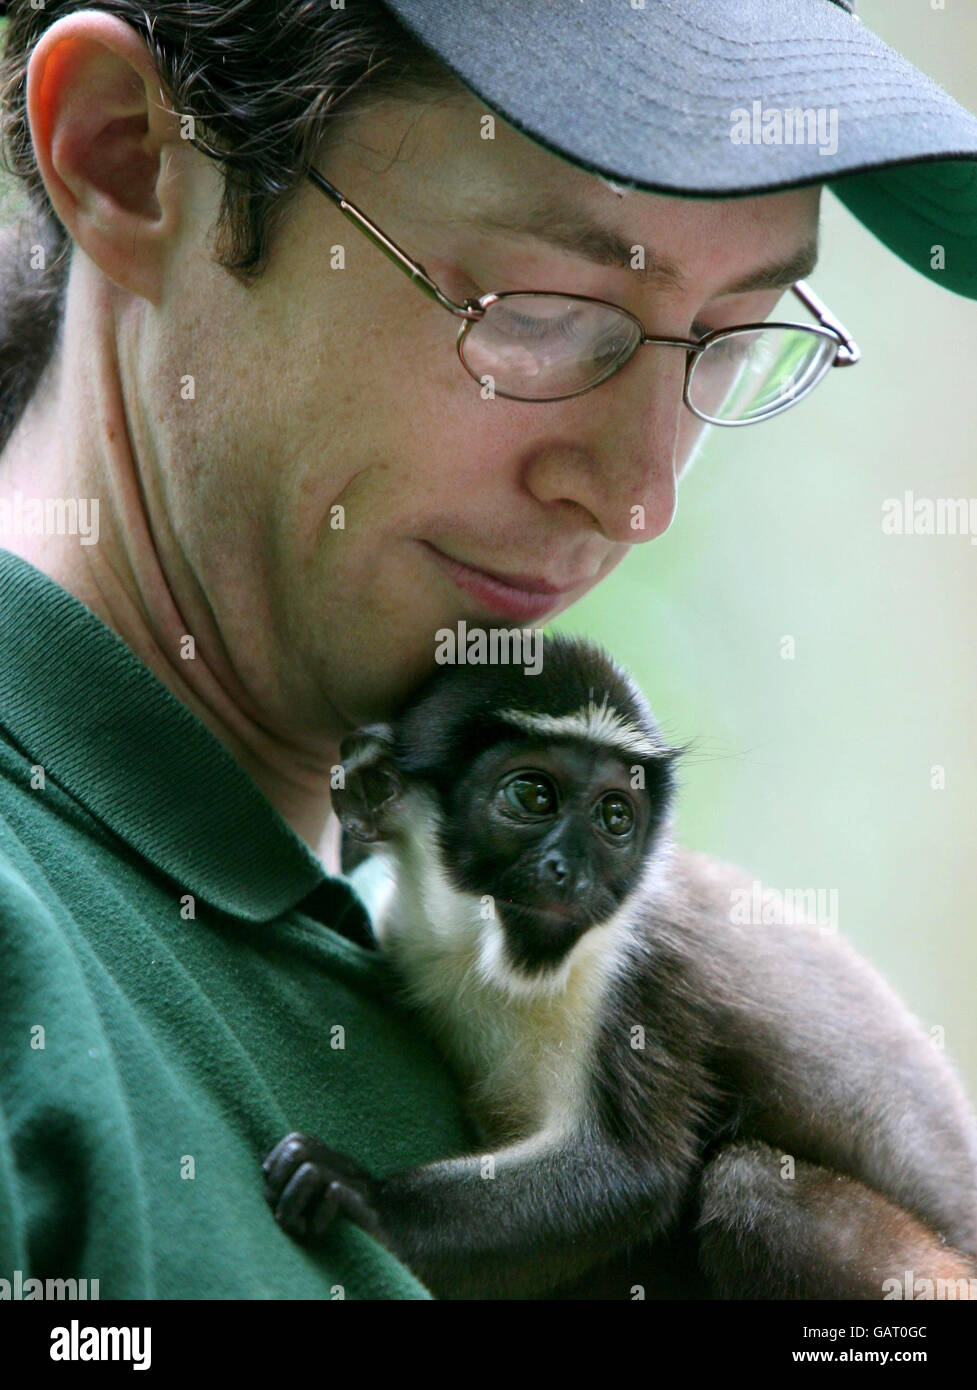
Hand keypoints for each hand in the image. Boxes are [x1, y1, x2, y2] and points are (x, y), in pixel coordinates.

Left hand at [262, 1131, 382, 1243]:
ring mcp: (355, 1184)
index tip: (276, 1195)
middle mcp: (343, 1167)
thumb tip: (267, 1175)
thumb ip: (300, 1185)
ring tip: (300, 1229)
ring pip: (309, 1171)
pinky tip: (319, 1233)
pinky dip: (318, 1217)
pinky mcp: (366, 1205)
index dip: (276, 1164)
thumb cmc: (355, 1228)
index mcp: (332, 1163)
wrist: (401, 1240)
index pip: (295, 1140)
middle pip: (297, 1149)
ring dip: (293, 1205)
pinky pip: (334, 1193)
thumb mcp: (322, 1203)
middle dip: (279, 1186)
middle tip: (287, 1216)